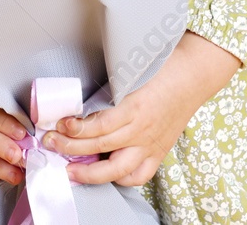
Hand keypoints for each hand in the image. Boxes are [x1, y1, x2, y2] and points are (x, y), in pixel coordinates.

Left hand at [42, 31, 240, 186]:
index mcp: (135, 107)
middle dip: (71, 148)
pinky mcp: (158, 152)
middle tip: (51, 144)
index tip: (59, 124)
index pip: (99, 125)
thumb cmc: (164, 68)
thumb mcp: (133, 71)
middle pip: (100, 147)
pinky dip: (120, 179)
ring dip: (89, 173)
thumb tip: (81, 98)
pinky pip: (138, 175)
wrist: (194, 75)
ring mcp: (151, 145)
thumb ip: (110, 87)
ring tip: (70, 171)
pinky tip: (105, 174)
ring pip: (117, 170)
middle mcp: (142, 130)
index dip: (75, 128)